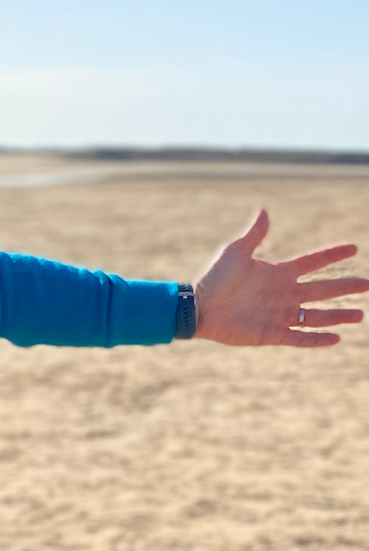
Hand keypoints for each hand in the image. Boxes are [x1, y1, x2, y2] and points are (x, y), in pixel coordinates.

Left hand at [195, 208, 367, 346]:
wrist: (198, 307)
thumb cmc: (214, 278)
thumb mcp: (234, 252)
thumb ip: (253, 235)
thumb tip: (264, 211)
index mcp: (278, 272)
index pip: (312, 262)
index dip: (331, 254)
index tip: (353, 248)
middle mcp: (283, 293)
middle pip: (322, 290)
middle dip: (345, 287)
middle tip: (367, 284)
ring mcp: (279, 314)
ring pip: (316, 316)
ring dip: (337, 316)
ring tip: (359, 315)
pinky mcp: (271, 333)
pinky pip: (299, 337)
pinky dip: (317, 339)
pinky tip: (336, 338)